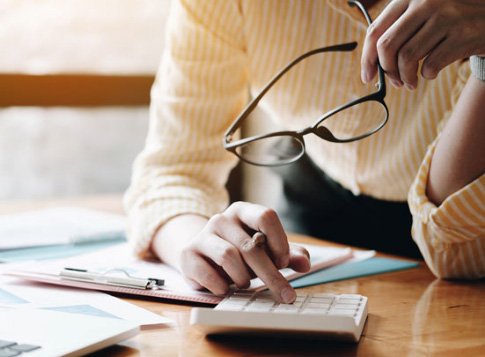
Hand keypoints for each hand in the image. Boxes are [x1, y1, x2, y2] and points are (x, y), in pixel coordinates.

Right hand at [178, 202, 309, 302]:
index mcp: (243, 211)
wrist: (202, 255)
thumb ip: (288, 254)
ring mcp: (202, 235)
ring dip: (243, 277)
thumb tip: (305, 264)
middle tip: (285, 294)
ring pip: (230, 257)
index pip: (266, 216)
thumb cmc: (240, 251)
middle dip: (271, 274)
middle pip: (251, 245)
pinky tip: (226, 288)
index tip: (283, 262)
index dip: (279, 241)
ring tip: (245, 283)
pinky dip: (223, 286)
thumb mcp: (265, 250)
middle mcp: (221, 219)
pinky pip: (209, 274)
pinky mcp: (188, 255)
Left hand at [361, 0, 484, 89]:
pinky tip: (431, 73)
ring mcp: (446, 17)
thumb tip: (371, 66)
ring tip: (411, 82)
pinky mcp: (463, 35)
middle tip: (394, 82)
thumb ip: (398, 31)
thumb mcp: (422, 14)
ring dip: (405, 77)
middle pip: (387, 46)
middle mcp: (426, 3)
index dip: (366, 58)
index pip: (376, 31)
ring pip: (406, 58)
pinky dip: (427, 75)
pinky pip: (430, 65)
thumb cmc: (449, 20)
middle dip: (387, 70)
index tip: (367, 76)